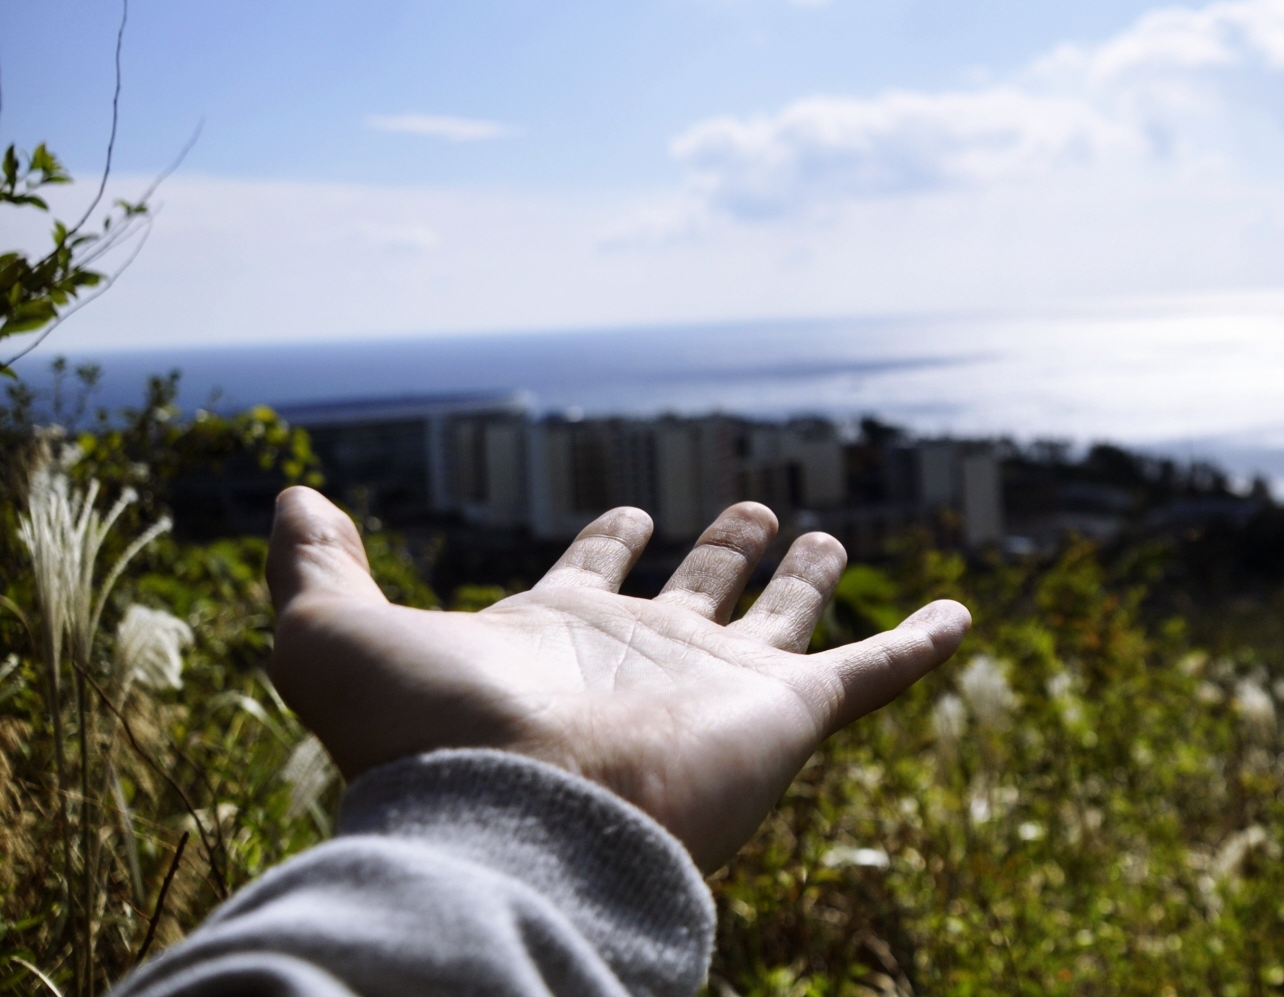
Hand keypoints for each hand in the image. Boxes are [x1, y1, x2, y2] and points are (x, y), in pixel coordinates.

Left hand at [266, 486, 969, 869]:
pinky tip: (957, 612)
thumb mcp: (337, 635)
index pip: (596, 575)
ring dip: (807, 583)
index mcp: (561, 636)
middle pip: (699, 594)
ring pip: (782, 622)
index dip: (611, 540)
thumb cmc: (427, 740)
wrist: (523, 822)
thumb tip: (286, 500)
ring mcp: (721, 687)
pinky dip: (918, 643)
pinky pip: (873, 671)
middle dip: (723, 554)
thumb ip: (316, 566)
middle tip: (750, 512)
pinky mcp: (787, 714)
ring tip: (831, 541)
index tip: (630, 512)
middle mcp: (647, 660)